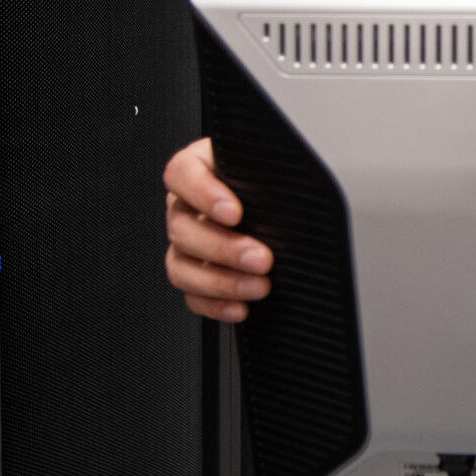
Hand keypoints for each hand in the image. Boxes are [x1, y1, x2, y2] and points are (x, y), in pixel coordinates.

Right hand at [163, 138, 271, 322]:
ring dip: (221, 281)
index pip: (182, 174)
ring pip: (182, 266)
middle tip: (261, 258)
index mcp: (200, 168)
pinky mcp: (196, 276)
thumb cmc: (279, 184)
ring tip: (259, 286)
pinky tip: (242, 306)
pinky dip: (216, 305)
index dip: (203, 194)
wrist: (293, 214)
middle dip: (224, 248)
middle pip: (182, 228)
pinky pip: (193, 296)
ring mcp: (188, 244)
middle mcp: (187, 206)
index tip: (234, 212)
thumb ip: (269, 172)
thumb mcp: (274, 170)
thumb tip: (287, 183)